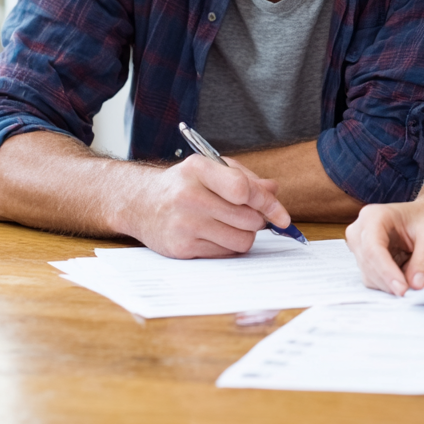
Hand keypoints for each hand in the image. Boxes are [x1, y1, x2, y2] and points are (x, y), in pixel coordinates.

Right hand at [119, 154, 291, 258]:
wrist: (142, 204)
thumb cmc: (185, 184)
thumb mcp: (213, 169)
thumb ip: (246, 178)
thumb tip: (274, 191)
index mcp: (198, 169)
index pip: (242, 189)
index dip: (267, 203)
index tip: (281, 215)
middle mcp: (188, 196)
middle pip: (248, 219)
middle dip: (258, 220)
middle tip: (251, 215)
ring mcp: (183, 224)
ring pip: (241, 240)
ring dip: (246, 235)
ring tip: (233, 224)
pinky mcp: (180, 248)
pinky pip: (225, 254)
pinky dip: (229, 246)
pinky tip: (217, 234)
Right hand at [345, 199, 423, 295]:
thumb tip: (416, 284)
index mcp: (374, 216)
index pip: (373, 249)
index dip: (386, 272)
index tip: (403, 289)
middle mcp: (360, 229)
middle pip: (368, 264)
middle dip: (390, 281)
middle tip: (414, 289)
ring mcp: (359, 245)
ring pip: (369, 275)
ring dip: (390, 283)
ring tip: (412, 274)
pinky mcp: (363, 259)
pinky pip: (372, 279)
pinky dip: (388, 283)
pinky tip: (403, 275)